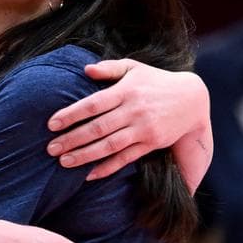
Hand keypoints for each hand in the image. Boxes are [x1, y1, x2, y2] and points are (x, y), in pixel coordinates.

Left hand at [47, 59, 211, 184]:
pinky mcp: (152, 143)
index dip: (71, 115)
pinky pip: (126, 158)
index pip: (93, 104)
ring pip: (110, 145)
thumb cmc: (155, 80)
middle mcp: (133, 110)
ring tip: (64, 162)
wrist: (191, 98)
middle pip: (98, 127)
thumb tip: (85, 70)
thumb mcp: (134, 67)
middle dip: (72, 139)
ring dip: (85, 155)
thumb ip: (109, 68)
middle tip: (50, 148)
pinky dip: (108, 167)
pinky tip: (90, 174)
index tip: (51, 124)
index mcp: (126, 90)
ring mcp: (143, 128)